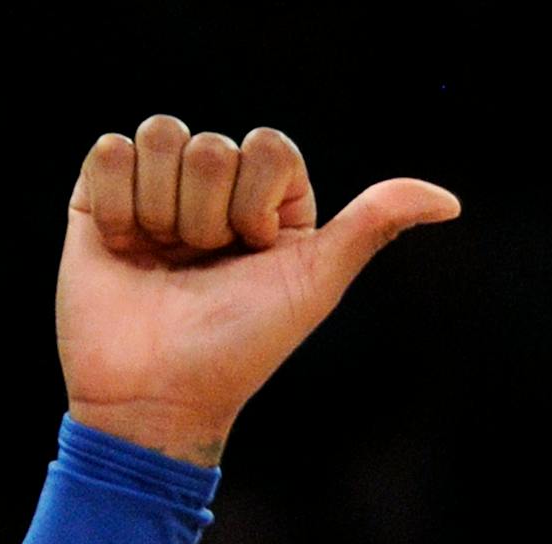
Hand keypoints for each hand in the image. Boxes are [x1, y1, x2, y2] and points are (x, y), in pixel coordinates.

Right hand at [58, 115, 458, 461]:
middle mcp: (213, 194)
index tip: (251, 254)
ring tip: (161, 261)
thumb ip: (375, 225)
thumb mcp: (315, 285)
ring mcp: (155, 195)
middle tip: (200, 269)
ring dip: (163, 209)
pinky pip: (111, 151)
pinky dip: (118, 203)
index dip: (257, 200)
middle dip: (208, 215)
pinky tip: (126, 250)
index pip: (267, 145)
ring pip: (161, 137)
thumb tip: (451, 202)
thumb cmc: (238, 351)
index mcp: (267, 206)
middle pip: (212, 144)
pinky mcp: (100, 203)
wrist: (156, 399)